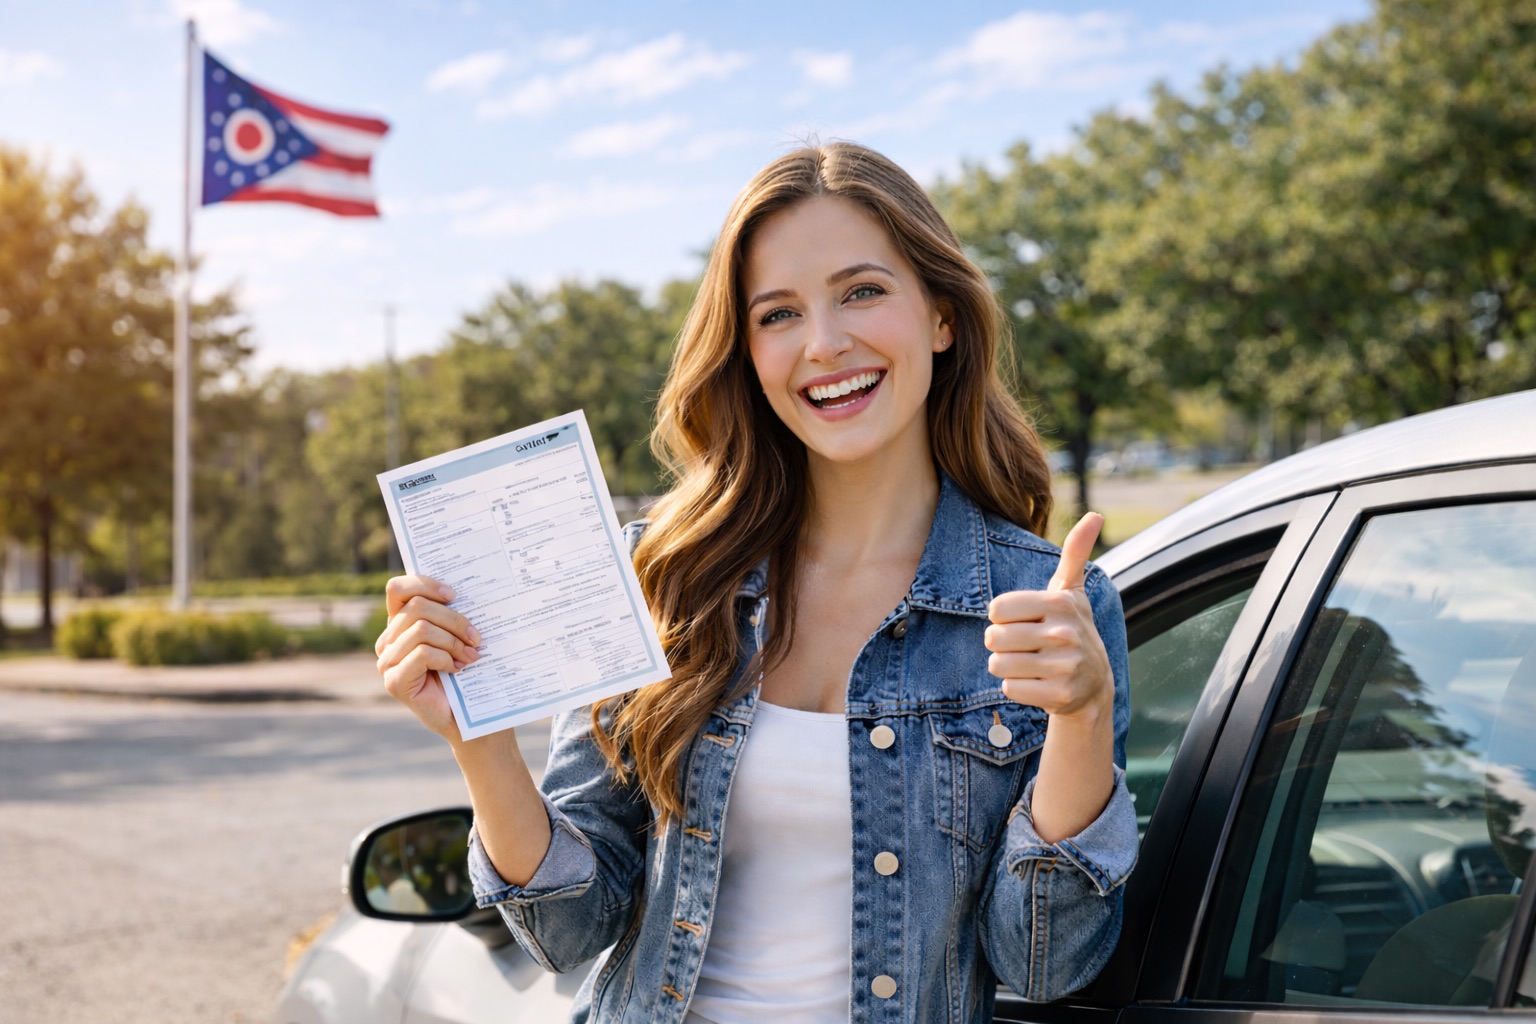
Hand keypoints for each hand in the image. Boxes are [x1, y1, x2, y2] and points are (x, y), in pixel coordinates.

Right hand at [375, 574, 482, 740]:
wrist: (470, 716)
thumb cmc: (467, 671)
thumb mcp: (458, 635)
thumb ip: (450, 613)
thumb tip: (463, 589)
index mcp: (399, 623)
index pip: (398, 589)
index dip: (425, 584)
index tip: (454, 595)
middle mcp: (387, 641)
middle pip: (417, 607)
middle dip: (454, 619)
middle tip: (476, 638)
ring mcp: (387, 662)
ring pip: (422, 629)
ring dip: (453, 641)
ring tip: (471, 656)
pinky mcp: (394, 682)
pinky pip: (422, 654)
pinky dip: (445, 658)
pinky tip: (456, 669)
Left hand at [985, 513, 1112, 720]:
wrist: (1093, 684)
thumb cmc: (1071, 628)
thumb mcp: (1071, 591)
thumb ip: (1075, 552)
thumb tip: (1095, 515)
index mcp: (1060, 603)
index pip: (996, 609)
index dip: (1001, 617)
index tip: (1022, 620)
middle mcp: (1064, 633)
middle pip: (993, 637)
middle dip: (1001, 643)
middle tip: (1024, 645)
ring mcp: (1064, 666)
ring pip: (998, 664)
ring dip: (1006, 666)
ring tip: (1029, 663)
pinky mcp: (1059, 695)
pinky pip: (1009, 688)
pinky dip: (1016, 687)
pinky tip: (1036, 682)